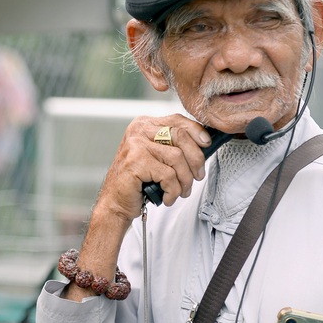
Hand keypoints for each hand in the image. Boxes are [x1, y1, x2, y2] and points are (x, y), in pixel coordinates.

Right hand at [60, 115, 211, 301]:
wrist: (115, 203)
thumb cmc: (138, 182)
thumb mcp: (156, 157)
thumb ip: (173, 145)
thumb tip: (204, 143)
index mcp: (144, 125)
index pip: (177, 120)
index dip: (196, 131)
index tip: (207, 144)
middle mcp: (138, 131)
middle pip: (181, 136)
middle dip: (195, 160)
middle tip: (197, 177)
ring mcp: (136, 145)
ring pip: (177, 158)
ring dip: (185, 180)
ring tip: (181, 191)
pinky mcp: (136, 162)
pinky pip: (168, 175)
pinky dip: (173, 191)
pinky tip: (167, 197)